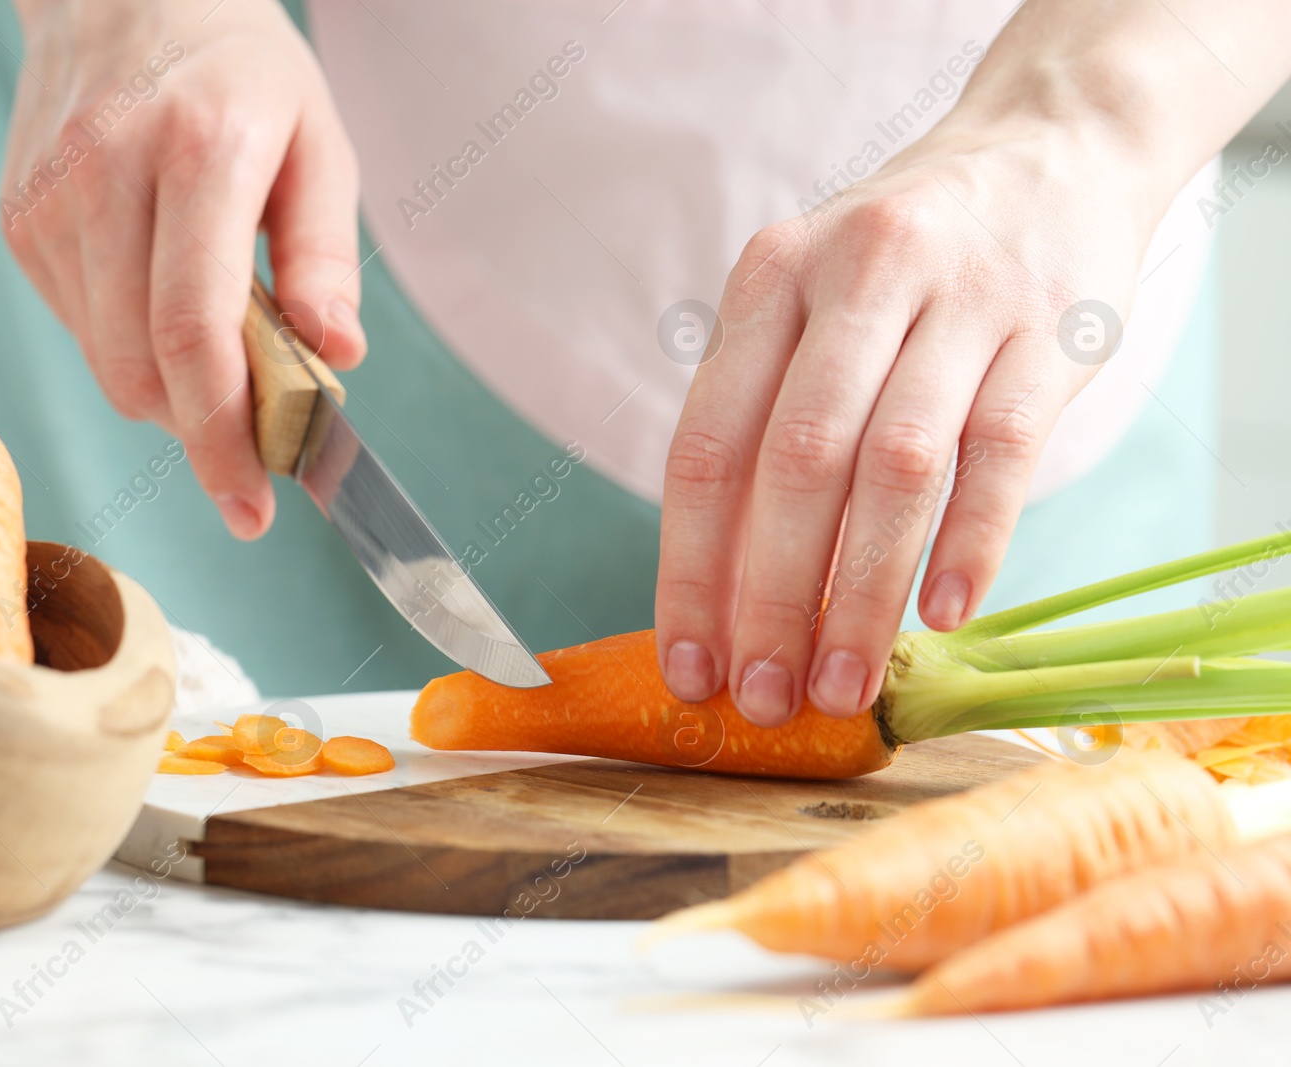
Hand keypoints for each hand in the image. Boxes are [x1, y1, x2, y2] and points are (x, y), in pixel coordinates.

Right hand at [2, 0, 364, 538]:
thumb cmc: (238, 70)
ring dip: (171, 393)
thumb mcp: (317, 141)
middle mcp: (105, 178)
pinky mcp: (19, 226)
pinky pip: (82, 333)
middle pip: (139, 371)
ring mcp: (48, 205)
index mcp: (197, 152)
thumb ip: (326, 254)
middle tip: (256, 446)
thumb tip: (336, 356)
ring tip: (219, 350)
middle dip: (202, 434)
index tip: (254, 505)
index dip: (224, 437)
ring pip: (107, 365)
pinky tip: (162, 302)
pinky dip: (132, 350)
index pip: (193, 333)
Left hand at [655, 0, 1290, 724]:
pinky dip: (969, 543)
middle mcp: (854, 279)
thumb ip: (766, 419)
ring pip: (895, 469)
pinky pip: (1002, 455)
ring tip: (840, 685)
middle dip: (771, 599)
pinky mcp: (1047, 334)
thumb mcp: (809, 304)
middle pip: (794, 465)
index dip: (690, 571)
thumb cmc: (900, 265)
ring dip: (863, 593)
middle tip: (766, 698)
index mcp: (768, 281)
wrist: (1049, 151)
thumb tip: (726, 591)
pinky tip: (941, 616)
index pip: (706, 447)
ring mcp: (958, 301)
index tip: (689, 668)